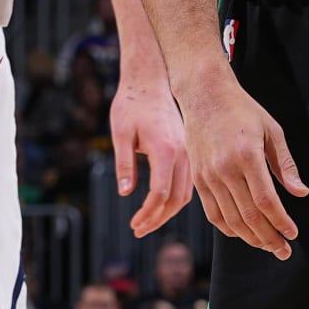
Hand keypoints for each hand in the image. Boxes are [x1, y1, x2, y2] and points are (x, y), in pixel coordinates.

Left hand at [110, 70, 191, 237]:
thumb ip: (124, 163)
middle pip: (177, 198)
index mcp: (164, 148)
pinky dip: (176, 198)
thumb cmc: (132, 103)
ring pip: (186, 193)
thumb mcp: (121, 132)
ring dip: (167, 211)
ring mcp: (188, 151)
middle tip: (138, 230)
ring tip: (148, 222)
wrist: (150, 79)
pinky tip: (161, 205)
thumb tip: (125, 192)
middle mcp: (182, 152)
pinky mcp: (188, 149)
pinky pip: (188, 182)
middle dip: (157, 218)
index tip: (133, 224)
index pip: (160, 193)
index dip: (147, 213)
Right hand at [178, 71, 307, 259]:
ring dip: (251, 238)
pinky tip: (243, 234)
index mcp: (247, 155)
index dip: (280, 221)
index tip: (293, 234)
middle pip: (248, 216)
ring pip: (230, 219)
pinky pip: (213, 214)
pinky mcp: (198, 179)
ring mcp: (208, 176)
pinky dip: (229, 229)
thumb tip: (301, 193)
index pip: (265, 200)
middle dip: (269, 238)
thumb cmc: (242, 110)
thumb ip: (285, 165)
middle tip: (283, 250)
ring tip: (267, 245)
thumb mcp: (272, 130)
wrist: (204, 95)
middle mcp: (225, 169)